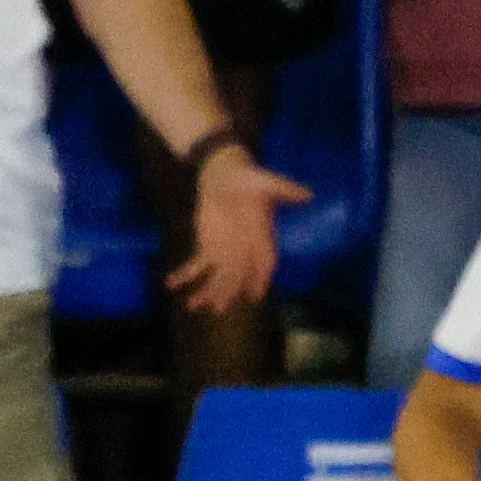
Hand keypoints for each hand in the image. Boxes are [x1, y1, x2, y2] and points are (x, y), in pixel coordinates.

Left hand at [171, 146, 307, 311]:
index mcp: (262, 237)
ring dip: (206, 291)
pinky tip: (172, 283)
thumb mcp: (265, 180)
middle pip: (239, 276)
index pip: (265, 262)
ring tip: (192, 305)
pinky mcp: (208, 247)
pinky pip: (197, 266)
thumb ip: (283, 189)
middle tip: (220, 307)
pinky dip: (185, 275)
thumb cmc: (248, 178)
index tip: (256, 294)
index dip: (261, 278)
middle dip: (229, 291)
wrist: (224, 173)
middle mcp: (246, 250)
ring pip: (218, 277)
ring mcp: (226, 252)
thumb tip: (308, 194)